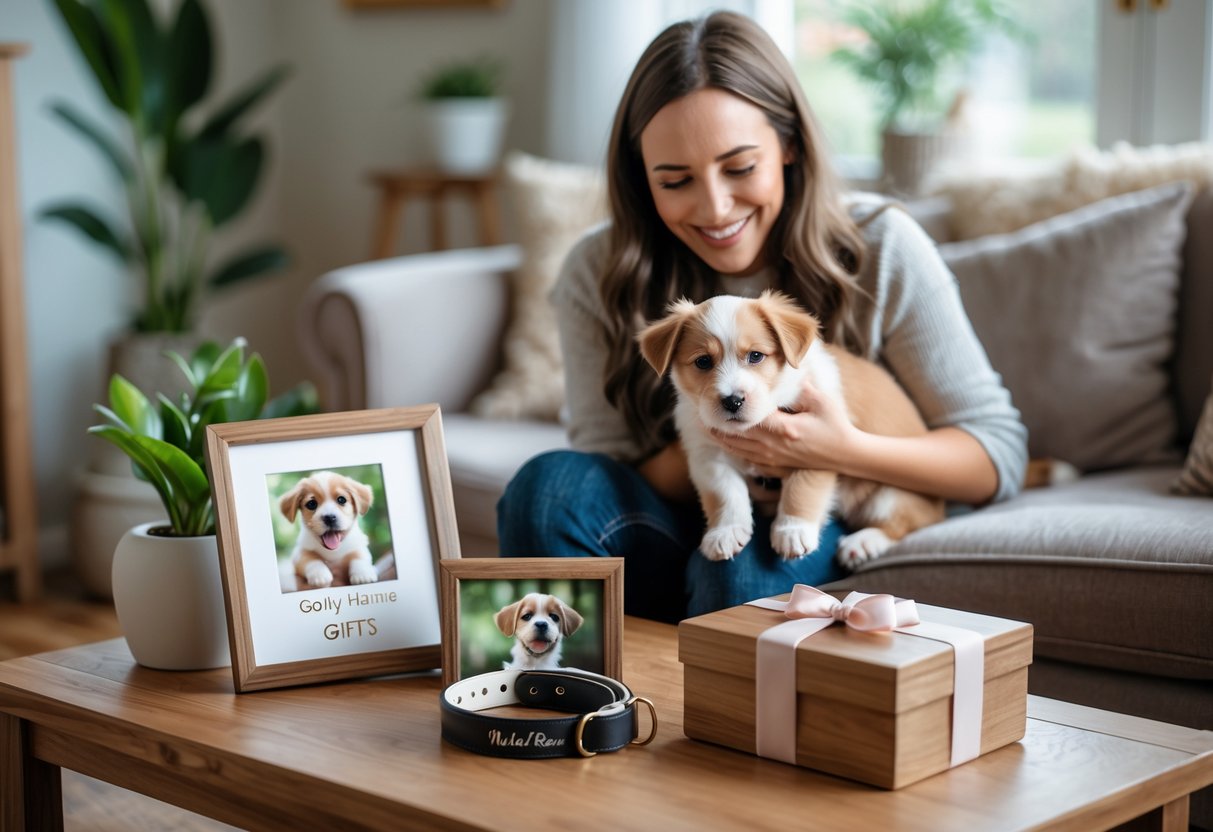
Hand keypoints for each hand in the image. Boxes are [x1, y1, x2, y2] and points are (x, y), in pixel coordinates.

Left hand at [712, 380, 857, 473]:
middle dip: (718, 424)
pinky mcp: (774, 466)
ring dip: (720, 437)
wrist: (846, 455)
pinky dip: (732, 450)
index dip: (731, 410)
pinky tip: (723, 441)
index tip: (716, 399)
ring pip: (738, 449)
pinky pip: (746, 459)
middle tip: (700, 411)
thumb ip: (802, 386)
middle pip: (736, 435)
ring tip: (705, 425)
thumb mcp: (822, 401)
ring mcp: (772, 458)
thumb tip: (788, 366)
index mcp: (784, 428)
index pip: (750, 418)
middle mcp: (773, 446)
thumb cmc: (835, 425)